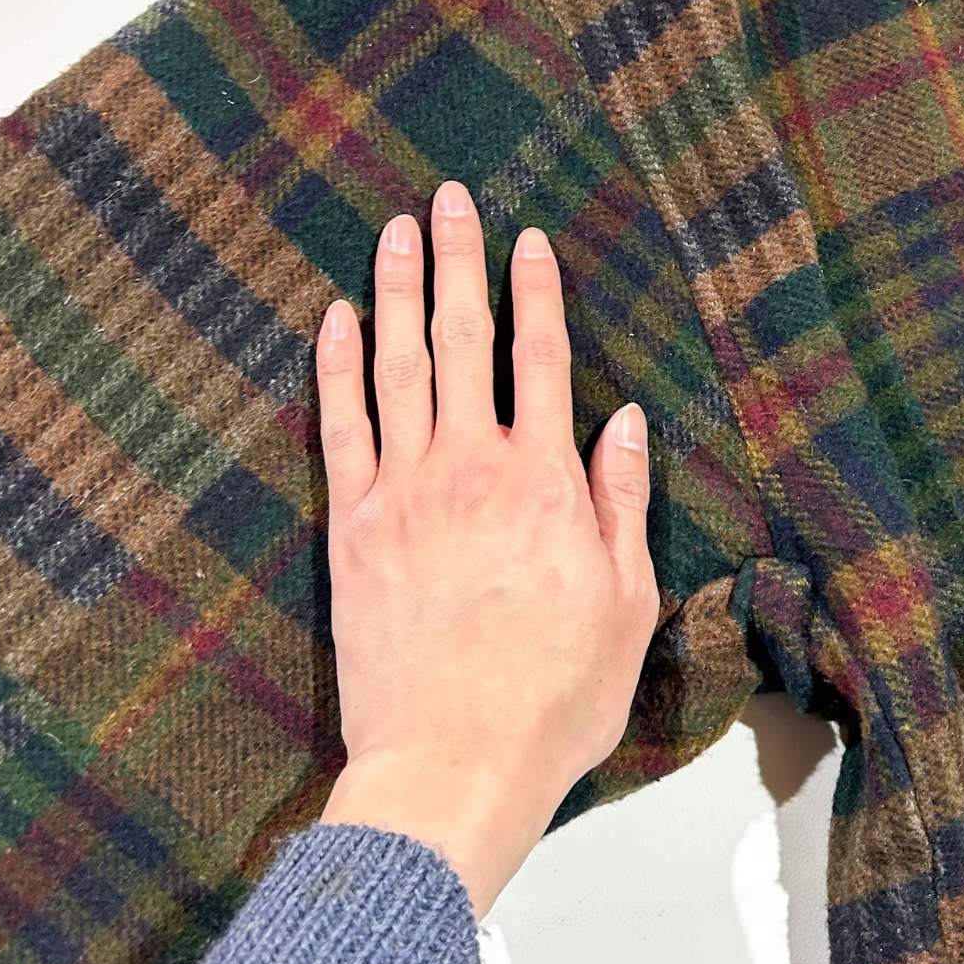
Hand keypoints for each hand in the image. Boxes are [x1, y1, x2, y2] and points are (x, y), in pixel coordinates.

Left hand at [313, 181, 658, 917]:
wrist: (452, 764)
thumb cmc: (554, 695)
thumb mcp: (627, 602)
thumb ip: (622, 500)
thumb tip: (624, 418)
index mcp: (546, 481)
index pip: (543, 360)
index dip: (537, 293)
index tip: (531, 240)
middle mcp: (472, 466)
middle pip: (465, 341)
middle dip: (461, 263)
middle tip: (451, 199)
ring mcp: (405, 491)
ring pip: (399, 366)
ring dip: (399, 290)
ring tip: (397, 231)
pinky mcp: (353, 527)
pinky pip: (341, 426)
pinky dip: (337, 367)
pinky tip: (337, 319)